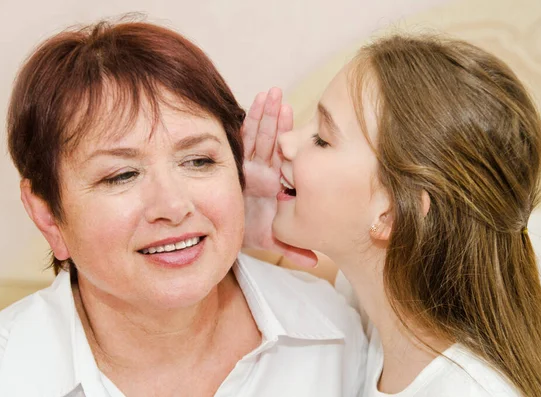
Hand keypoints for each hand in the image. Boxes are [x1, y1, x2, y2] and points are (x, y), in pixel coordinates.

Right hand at [242, 88, 316, 267]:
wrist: (225, 235)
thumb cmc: (248, 232)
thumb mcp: (272, 240)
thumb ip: (293, 248)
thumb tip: (315, 262)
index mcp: (273, 183)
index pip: (284, 155)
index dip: (289, 136)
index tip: (299, 117)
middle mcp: (262, 171)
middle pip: (271, 140)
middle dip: (276, 118)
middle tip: (282, 95)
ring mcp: (248, 167)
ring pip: (257, 137)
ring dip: (263, 115)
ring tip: (270, 93)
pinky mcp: (234, 167)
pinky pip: (239, 142)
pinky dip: (245, 123)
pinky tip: (250, 105)